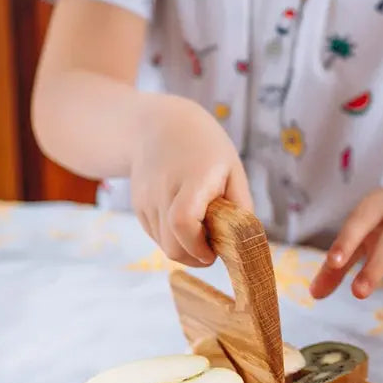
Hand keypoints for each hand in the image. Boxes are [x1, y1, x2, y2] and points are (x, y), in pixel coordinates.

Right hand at [129, 99, 253, 266]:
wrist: (158, 125)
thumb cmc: (205, 148)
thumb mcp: (233, 169)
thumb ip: (241, 205)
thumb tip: (244, 241)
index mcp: (193, 177)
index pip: (183, 221)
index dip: (198, 245)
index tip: (214, 251)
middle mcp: (163, 190)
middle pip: (171, 243)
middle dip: (194, 257)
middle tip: (213, 249)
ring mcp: (146, 199)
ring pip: (163, 244)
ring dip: (184, 248)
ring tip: (202, 230)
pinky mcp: (138, 206)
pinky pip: (156, 235)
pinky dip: (172, 238)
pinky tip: (185, 221)